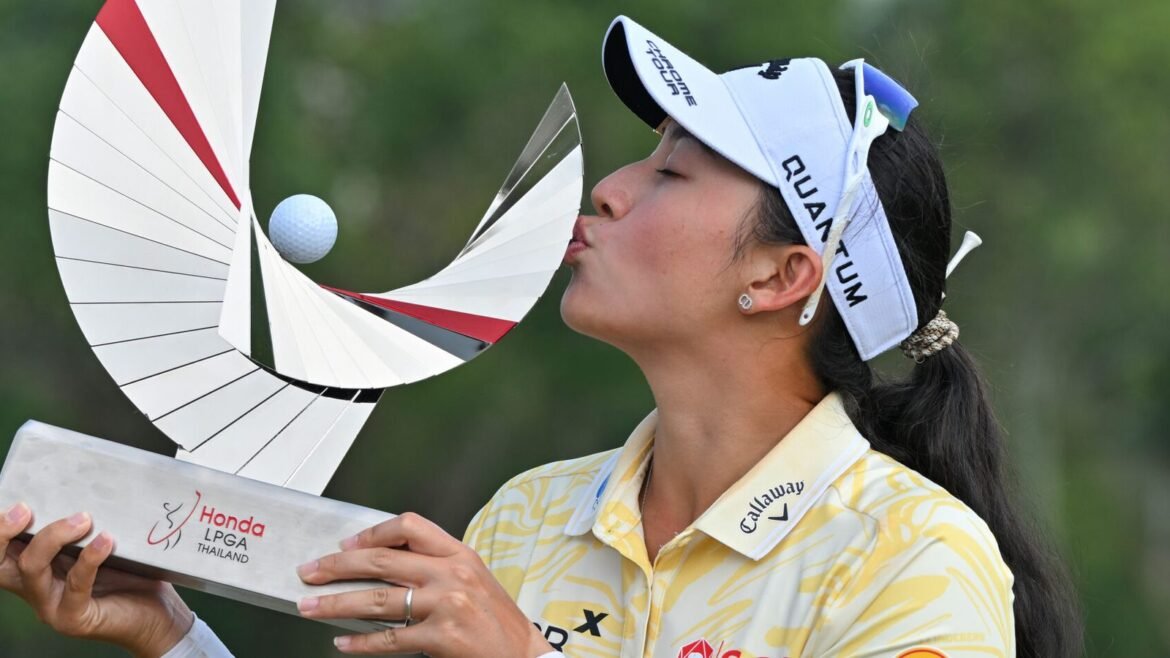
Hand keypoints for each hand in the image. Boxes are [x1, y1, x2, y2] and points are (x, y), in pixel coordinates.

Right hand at [0, 502, 194, 657]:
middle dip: (2, 533)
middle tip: (24, 509)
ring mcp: (51, 605)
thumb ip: (89, 522)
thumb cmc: (130, 575)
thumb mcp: (102, 542)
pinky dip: (88, 559)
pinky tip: (106, 541)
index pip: (2, 549)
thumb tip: (96, 479)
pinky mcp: (74, 618)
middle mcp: (35, 587)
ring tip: (83, 519)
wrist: (156, 615)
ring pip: (31, 568)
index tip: (18, 502)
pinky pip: (74, 586)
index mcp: (36, 567)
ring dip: (53, 537)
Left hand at [296, 512, 552, 656]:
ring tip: (310, 607)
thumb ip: (436, 567)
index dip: (372, 534)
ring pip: (377, 600)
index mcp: (459, 554)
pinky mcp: (441, 637)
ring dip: (336, 604)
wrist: (522, 656)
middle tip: (310, 571)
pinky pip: (390, 639)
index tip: (346, 544)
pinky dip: (361, 642)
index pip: (409, 527)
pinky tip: (343, 642)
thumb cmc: (497, 621)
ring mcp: (446, 605)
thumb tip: (383, 565)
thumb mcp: (473, 579)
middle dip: (337, 566)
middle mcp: (452, 574)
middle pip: (381, 561)